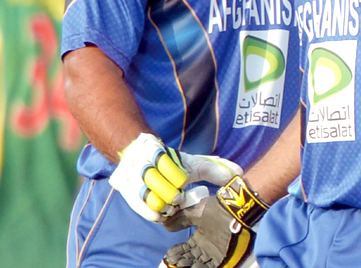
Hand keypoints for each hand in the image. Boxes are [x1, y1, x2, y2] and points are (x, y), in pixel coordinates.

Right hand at [109, 133, 243, 221]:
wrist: (139, 155)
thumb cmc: (173, 162)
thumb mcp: (192, 162)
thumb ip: (214, 168)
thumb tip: (238, 174)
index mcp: (152, 145)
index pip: (161, 158)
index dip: (173, 174)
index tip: (183, 183)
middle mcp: (136, 156)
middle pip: (152, 177)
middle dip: (168, 192)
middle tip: (179, 199)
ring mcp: (127, 171)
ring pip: (143, 192)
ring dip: (159, 203)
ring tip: (171, 208)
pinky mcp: (121, 184)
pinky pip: (135, 202)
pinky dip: (148, 210)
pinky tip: (160, 215)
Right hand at [162, 175, 267, 267]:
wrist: (235, 211)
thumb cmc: (217, 210)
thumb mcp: (196, 212)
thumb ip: (181, 219)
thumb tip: (166, 224)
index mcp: (200, 238)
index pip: (185, 250)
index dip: (176, 253)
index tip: (168, 256)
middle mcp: (206, 248)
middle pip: (190, 260)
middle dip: (180, 262)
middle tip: (172, 263)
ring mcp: (215, 255)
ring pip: (198, 265)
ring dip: (188, 265)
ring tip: (179, 265)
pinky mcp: (224, 260)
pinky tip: (191, 266)